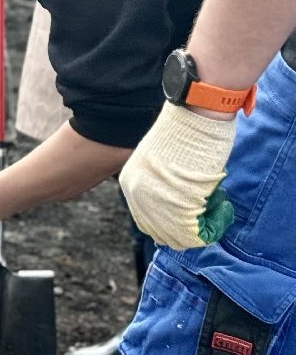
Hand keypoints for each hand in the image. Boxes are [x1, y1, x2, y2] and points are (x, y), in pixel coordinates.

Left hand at [120, 101, 237, 249]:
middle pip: (162, 234)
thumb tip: (180, 209)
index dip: (175, 222)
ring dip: (203, 227)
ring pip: (179, 238)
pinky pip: (195, 234)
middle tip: (211, 209)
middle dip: (190, 228)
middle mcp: (136, 195)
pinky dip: (215, 225)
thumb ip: (164, 186)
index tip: (196, 212)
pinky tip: (223, 205)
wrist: (195, 116)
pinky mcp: (176, 205)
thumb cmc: (187, 134)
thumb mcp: (164, 163)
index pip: (148, 220)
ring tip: (218, 203)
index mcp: (130, 182)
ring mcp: (155, 201)